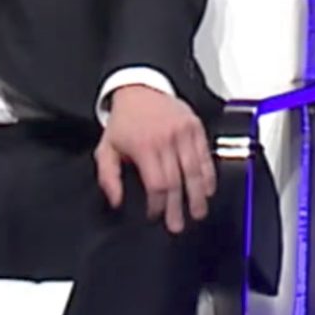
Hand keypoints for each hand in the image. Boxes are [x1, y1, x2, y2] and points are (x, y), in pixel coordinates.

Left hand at [94, 84, 215, 233]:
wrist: (139, 89)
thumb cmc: (124, 120)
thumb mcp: (106, 147)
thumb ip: (108, 176)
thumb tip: (116, 200)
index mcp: (144, 146)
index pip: (157, 184)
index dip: (158, 204)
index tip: (155, 215)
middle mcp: (166, 140)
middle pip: (177, 181)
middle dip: (178, 207)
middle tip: (178, 225)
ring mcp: (184, 133)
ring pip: (195, 171)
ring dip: (197, 195)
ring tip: (198, 213)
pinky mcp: (196, 128)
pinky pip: (206, 156)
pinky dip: (208, 175)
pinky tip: (207, 189)